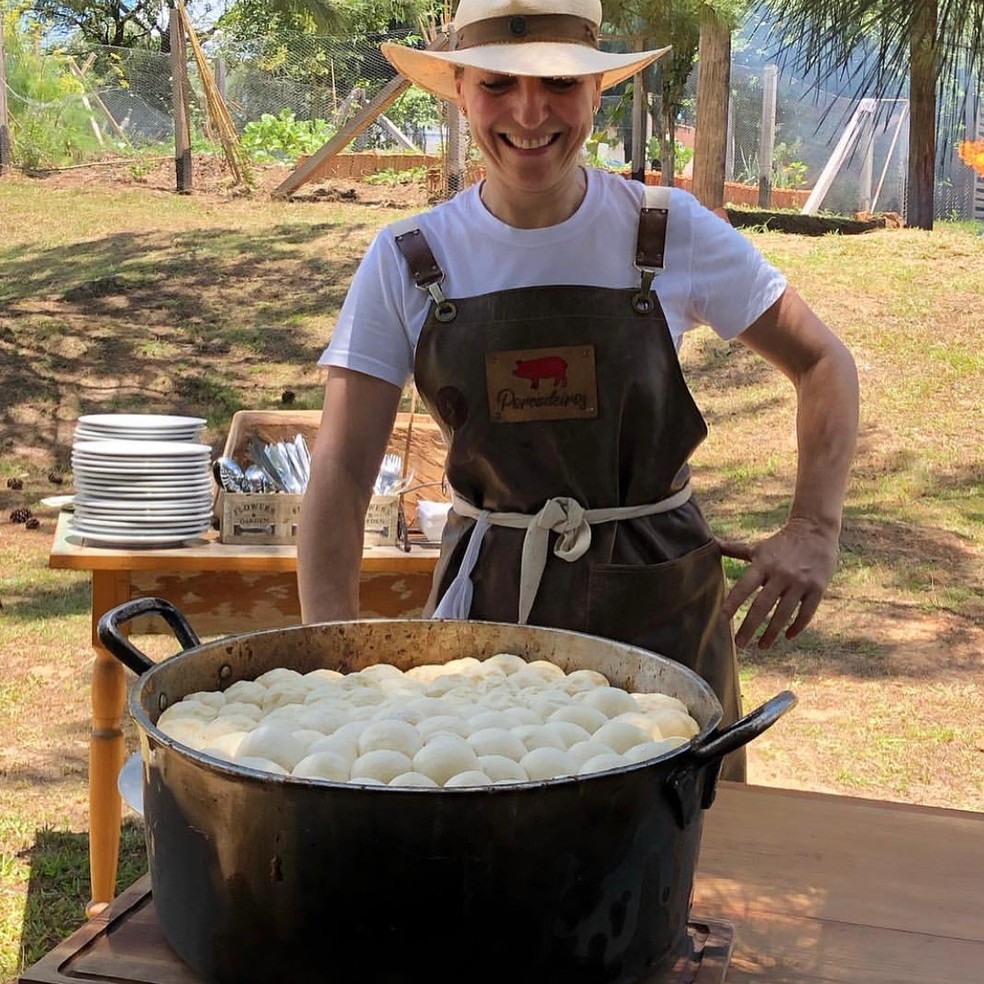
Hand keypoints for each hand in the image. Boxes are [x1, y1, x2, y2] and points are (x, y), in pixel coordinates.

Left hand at [717, 518, 839, 648]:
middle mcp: (781, 574)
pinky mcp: (818, 588)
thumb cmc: (781, 542)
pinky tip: (788, 636)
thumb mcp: (757, 547)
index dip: (733, 602)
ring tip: (761, 646)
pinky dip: (797, 626)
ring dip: (772, 633)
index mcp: (763, 564)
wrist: (816, 530)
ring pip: (784, 613)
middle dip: (750, 626)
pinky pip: (806, 613)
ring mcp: (800, 582)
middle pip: (762, 605)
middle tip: (739, 644)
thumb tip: (711, 542)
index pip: (744, 586)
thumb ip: (734, 549)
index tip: (722, 619)